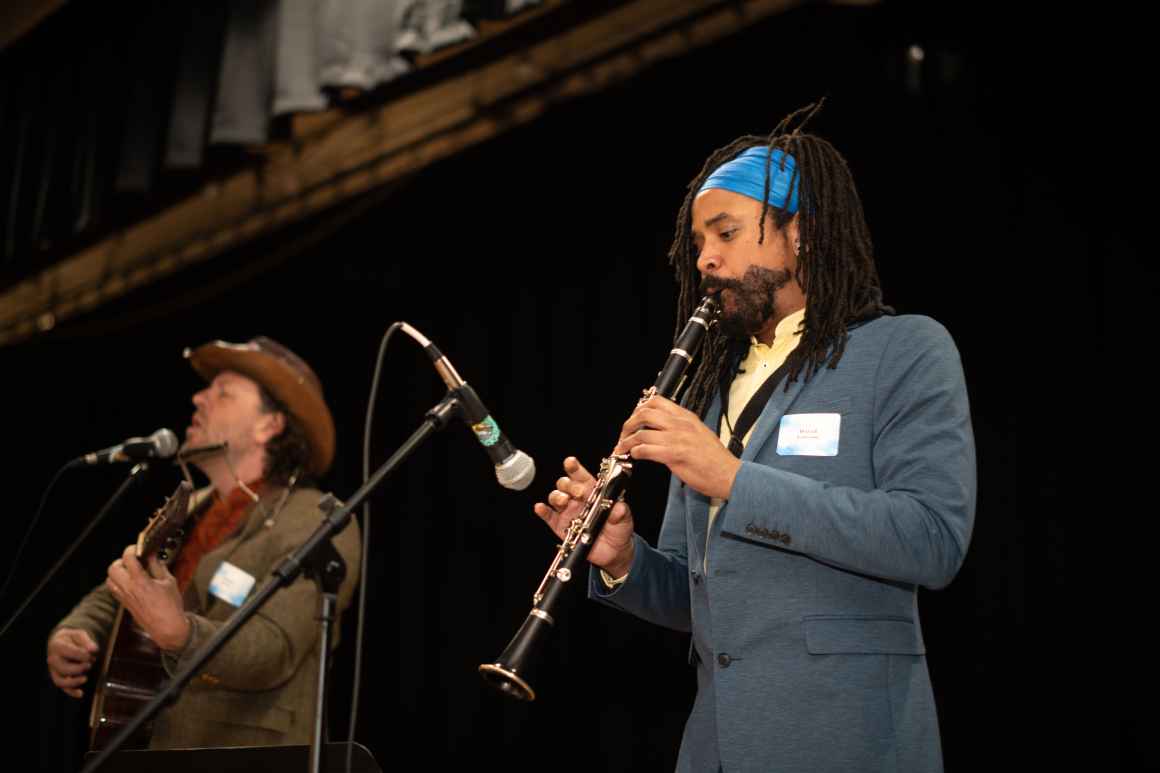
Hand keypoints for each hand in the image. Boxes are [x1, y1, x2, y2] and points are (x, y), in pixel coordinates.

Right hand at [47, 627, 98, 697]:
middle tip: (90, 664)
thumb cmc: (73, 639)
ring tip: (85, 678)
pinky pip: (63, 688)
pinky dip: (71, 692)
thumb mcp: (79, 634)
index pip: (68, 652)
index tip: (91, 654)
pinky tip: (81, 694)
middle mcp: (53, 659)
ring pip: (60, 681)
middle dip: (79, 668)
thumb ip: (86, 641)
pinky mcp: (59, 678)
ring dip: (74, 682)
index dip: (82, 654)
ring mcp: (54, 670)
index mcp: (57, 646)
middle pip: (64, 668)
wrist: (63, 642)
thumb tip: (93, 649)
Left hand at [105, 545, 189, 652]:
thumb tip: (152, 556)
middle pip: (113, 567)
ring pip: (110, 578)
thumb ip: (158, 567)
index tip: (139, 547)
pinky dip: (118, 581)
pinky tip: (130, 581)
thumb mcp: (169, 582)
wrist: (166, 627)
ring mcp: (124, 596)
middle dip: (122, 560)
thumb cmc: (170, 606)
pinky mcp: (124, 603)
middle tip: (134, 559)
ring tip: (131, 570)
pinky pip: (113, 588)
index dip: (132, 549)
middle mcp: (128, 588)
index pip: (128, 558)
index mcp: (140, 581)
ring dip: (118, 571)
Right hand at [533, 457, 635, 577]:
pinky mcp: (560, 526)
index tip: (571, 463)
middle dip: (568, 484)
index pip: (581, 476)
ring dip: (557, 496)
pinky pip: (548, 516)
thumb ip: (621, 513)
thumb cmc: (619, 530)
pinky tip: (540, 508)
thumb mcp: (625, 520)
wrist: (613, 552)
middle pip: (565, 484)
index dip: (575, 468)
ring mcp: (567, 512)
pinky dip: (543, 511)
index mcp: (592, 492)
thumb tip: (619, 508)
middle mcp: (577, 499)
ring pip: (555, 497)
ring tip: (564, 501)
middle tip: (578, 492)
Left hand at [616, 395, 740, 499]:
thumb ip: (681, 428)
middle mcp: (681, 424)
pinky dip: (635, 452)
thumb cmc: (716, 460)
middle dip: (629, 423)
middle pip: (645, 413)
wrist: (730, 475)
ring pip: (641, 432)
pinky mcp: (674, 454)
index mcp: (687, 417)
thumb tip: (662, 429)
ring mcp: (677, 438)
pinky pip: (646, 449)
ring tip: (623, 448)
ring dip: (627, 441)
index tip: (634, 419)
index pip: (657, 402)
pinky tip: (635, 456)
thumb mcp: (700, 433)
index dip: (640, 408)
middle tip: (624, 434)